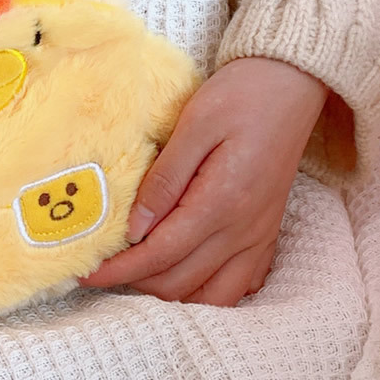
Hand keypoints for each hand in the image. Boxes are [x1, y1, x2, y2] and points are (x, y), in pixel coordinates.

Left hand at [81, 57, 329, 305]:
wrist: (293, 84)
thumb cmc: (242, 96)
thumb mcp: (195, 125)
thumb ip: (164, 180)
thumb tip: (134, 229)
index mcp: (223, 202)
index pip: (161, 254)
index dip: (119, 270)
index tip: (86, 272)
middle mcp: (244, 230)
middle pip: (180, 282)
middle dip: (134, 282)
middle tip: (101, 268)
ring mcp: (259, 237)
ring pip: (209, 295)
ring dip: (167, 291)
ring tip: (134, 272)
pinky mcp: (266, 235)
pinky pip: (236, 286)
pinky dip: (203, 291)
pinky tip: (180, 274)